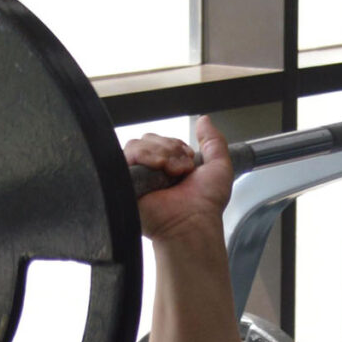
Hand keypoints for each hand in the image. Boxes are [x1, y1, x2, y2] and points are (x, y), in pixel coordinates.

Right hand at [127, 118, 232, 241]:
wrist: (193, 222)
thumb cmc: (206, 203)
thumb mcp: (218, 166)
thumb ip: (213, 141)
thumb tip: (204, 119)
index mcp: (167, 167)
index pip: (162, 141)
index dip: (176, 145)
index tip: (188, 162)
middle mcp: (149, 172)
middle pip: (148, 139)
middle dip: (169, 148)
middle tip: (181, 170)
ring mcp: (136, 178)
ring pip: (138, 144)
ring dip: (160, 153)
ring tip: (171, 172)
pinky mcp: (123, 183)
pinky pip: (126, 155)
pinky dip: (145, 156)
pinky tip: (158, 169)